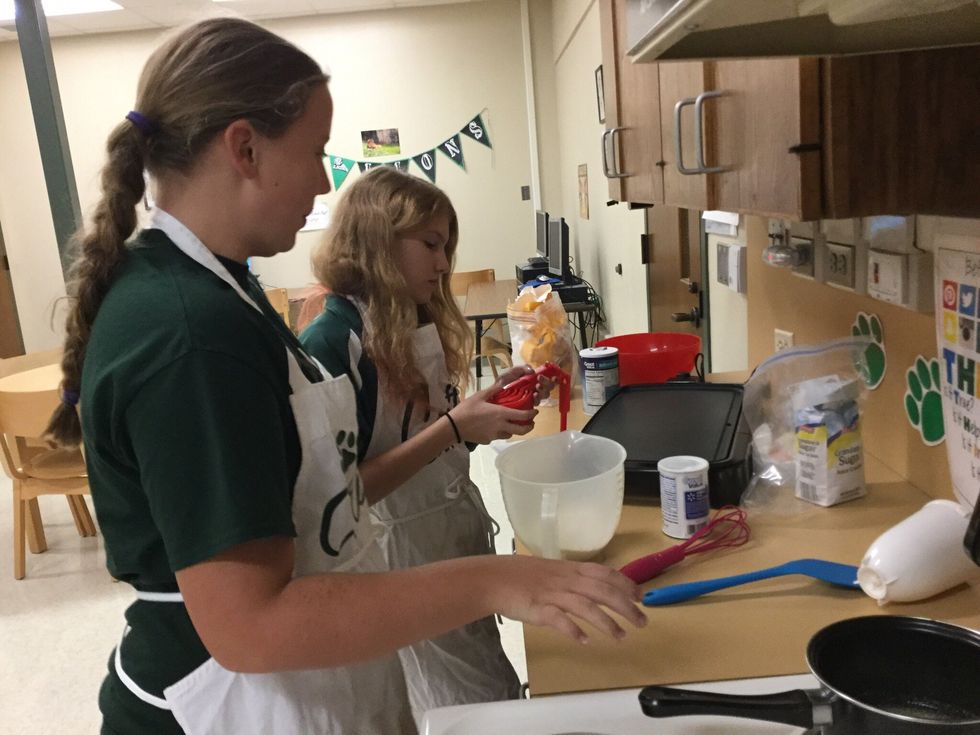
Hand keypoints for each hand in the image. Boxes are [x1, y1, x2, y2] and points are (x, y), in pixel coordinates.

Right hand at [450, 371, 537, 443]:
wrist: (454, 426)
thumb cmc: (466, 409)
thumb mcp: (480, 395)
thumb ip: (494, 390)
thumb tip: (504, 383)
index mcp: (501, 414)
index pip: (523, 416)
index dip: (531, 414)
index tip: (535, 411)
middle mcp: (501, 426)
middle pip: (521, 430)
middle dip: (529, 426)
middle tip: (530, 421)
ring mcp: (495, 435)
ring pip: (510, 434)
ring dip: (513, 429)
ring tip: (511, 423)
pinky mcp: (488, 440)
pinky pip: (498, 436)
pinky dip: (500, 432)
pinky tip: (493, 427)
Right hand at [484, 556, 646, 642]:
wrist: (492, 578)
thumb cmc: (519, 574)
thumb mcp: (550, 570)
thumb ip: (569, 577)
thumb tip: (589, 586)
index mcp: (569, 569)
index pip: (604, 573)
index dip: (625, 584)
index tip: (640, 595)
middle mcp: (566, 581)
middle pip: (603, 591)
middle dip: (626, 606)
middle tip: (642, 621)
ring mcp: (553, 595)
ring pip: (586, 607)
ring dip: (607, 622)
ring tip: (621, 637)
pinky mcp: (539, 610)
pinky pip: (559, 620)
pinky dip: (573, 629)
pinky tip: (585, 640)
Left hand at [494, 365, 553, 404]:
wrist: (493, 393)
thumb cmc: (503, 382)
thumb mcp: (511, 372)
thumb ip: (521, 368)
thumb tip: (532, 370)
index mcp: (533, 380)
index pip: (547, 379)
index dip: (551, 378)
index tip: (547, 376)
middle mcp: (535, 389)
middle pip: (548, 387)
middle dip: (547, 383)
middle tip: (539, 380)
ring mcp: (532, 398)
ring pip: (544, 395)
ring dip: (543, 391)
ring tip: (537, 388)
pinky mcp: (528, 406)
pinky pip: (537, 403)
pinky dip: (537, 399)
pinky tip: (534, 396)